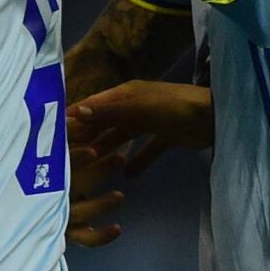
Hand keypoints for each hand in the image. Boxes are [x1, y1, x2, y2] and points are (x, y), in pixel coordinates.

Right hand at [62, 81, 209, 245]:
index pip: (94, 105)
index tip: (54, 131)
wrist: (215, 117)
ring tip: (91, 167)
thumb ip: (109, 112)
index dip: (76, 116)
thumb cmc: (174, 108)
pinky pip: (147, 149)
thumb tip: (76, 113)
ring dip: (109, 149)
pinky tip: (128, 176)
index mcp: (126, 94)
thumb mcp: (139, 108)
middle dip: (88, 135)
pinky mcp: (166, 136)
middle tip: (68, 155)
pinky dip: (138, 160)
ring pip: (123, 136)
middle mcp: (135, 105)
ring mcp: (151, 121)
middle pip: (106, 121)